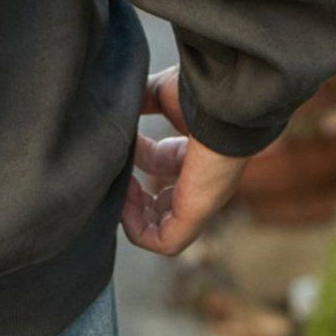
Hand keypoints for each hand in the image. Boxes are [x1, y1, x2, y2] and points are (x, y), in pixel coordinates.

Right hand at [122, 67, 246, 256]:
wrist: (224, 103)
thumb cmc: (199, 95)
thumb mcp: (159, 94)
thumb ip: (138, 101)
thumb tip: (111, 102)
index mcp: (196, 150)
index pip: (161, 162)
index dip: (134, 156)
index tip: (117, 144)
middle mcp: (200, 180)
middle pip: (162, 200)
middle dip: (132, 192)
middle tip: (114, 173)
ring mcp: (200, 202)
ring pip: (162, 226)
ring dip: (132, 213)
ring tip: (118, 188)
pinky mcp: (197, 215)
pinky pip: (165, 241)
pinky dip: (139, 230)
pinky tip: (123, 203)